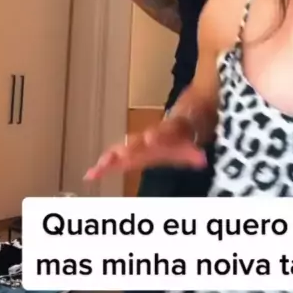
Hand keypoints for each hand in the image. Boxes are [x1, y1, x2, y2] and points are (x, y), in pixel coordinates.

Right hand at [84, 117, 206, 180]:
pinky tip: (90, 175)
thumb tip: (202, 160)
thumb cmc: (184, 136)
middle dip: (129, 149)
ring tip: (98, 168)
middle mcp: (149, 137)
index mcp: (167, 132)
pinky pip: (116, 157)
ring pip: (123, 149)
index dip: (156, 137)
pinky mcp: (131, 151)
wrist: (180, 118)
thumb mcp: (193, 144)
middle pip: (138, 142)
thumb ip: (195, 154)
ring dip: (111, 158)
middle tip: (119, 155)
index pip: (161, 133)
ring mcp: (139, 143)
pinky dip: (104, 165)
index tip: (150, 139)